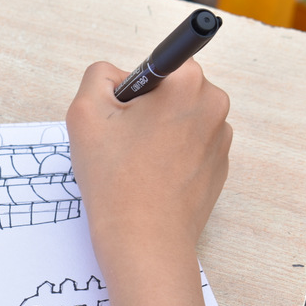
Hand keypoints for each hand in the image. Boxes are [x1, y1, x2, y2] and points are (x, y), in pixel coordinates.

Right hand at [66, 59, 230, 268]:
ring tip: (132, 166)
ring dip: (152, 135)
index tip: (122, 114)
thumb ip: (97, 76)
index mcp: (187, 84)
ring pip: (175, 121)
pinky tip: (147, 181)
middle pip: (166, 93)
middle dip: (140, 111)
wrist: (143, 240)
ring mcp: (220, 140)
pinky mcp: (218, 169)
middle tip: (118, 143)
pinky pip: (185, 149)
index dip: (128, 90)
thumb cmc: (115, 178)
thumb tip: (115, 77)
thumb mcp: (85, 112)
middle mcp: (214, 106)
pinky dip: (165, 158)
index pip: (155, 65)